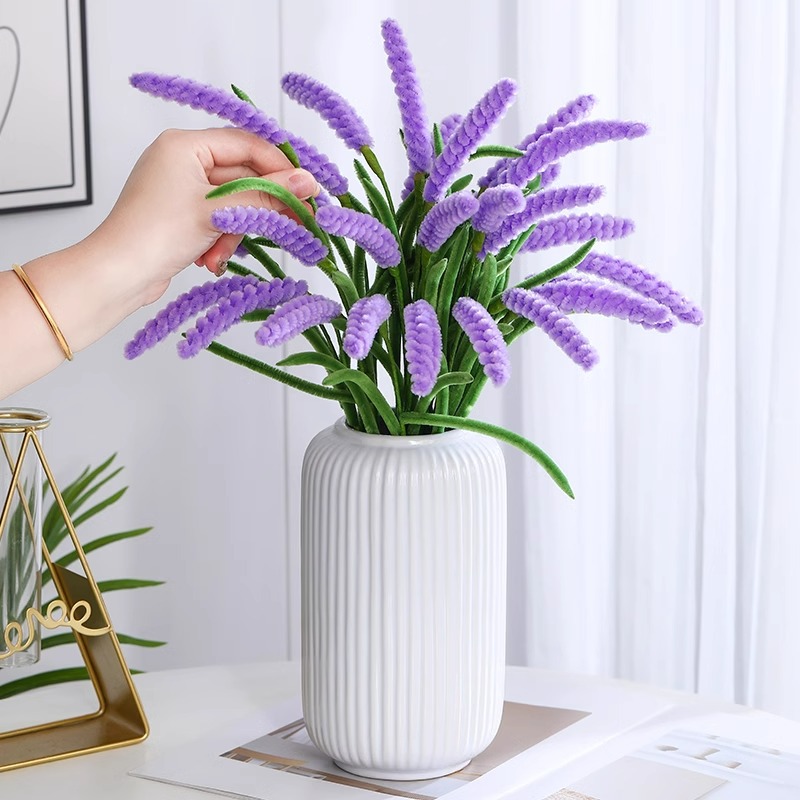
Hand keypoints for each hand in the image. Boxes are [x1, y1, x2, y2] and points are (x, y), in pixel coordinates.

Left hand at [89, 127, 318, 304]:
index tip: (306, 190)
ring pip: (233, 204)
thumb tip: (307, 183)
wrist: (117, 275)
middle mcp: (181, 161)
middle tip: (293, 224)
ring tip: (222, 253)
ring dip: (235, 231)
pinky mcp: (180, 216)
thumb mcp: (219, 212)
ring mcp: (180, 189)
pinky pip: (217, 220)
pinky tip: (210, 259)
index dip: (280, 168)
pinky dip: (220, 240)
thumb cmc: (156, 235)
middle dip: (258, 209)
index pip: (247, 145)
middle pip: (242, 177)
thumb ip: (266, 196)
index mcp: (184, 145)